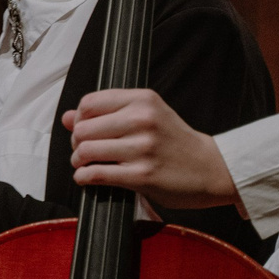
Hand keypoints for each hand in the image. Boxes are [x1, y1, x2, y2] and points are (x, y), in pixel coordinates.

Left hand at [66, 89, 241, 211]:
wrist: (211, 167)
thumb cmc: (175, 142)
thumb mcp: (148, 116)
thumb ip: (108, 113)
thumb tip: (67, 117)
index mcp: (144, 100)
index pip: (89, 103)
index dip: (79, 119)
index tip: (85, 130)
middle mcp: (143, 120)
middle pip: (83, 129)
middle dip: (76, 143)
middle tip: (84, 151)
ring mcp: (143, 148)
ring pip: (86, 151)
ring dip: (78, 161)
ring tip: (85, 164)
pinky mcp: (142, 175)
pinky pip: (96, 174)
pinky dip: (84, 177)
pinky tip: (88, 177)